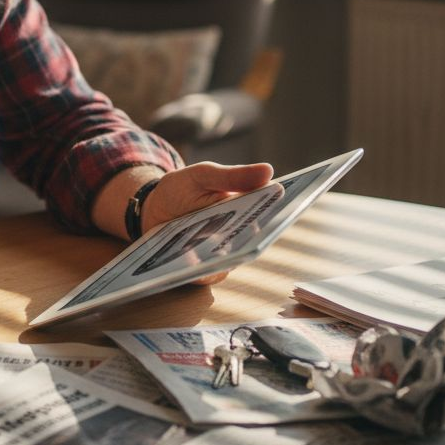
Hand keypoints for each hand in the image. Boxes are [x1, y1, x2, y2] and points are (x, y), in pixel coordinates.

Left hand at [141, 161, 276, 285]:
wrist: (152, 211)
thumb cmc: (181, 190)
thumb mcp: (202, 175)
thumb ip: (232, 176)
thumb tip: (268, 171)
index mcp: (248, 206)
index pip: (273, 209)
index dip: (285, 207)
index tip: (292, 202)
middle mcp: (243, 233)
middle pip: (259, 237)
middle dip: (260, 233)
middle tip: (258, 227)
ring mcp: (226, 254)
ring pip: (237, 258)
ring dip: (231, 254)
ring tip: (224, 246)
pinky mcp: (208, 270)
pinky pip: (213, 273)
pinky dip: (206, 268)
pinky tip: (197, 261)